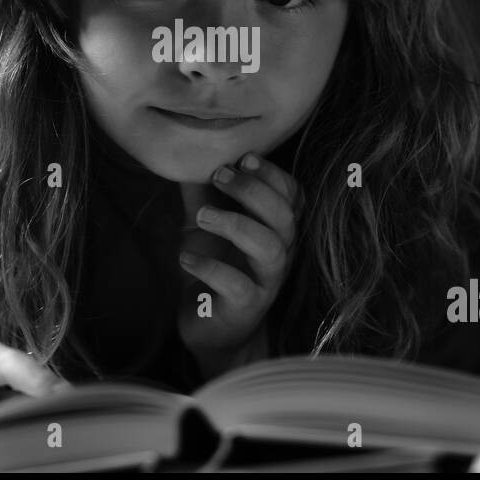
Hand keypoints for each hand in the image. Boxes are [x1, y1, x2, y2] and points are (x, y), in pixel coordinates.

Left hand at [177, 152, 302, 377]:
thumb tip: (185, 150)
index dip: (273, 174)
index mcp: (275, 228)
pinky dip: (210, 268)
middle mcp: (278, 253)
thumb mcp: (204, 224)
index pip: (293, 195)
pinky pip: (238, 286)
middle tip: (219, 175)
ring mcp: (266, 281)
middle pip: (284, 216)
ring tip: (201, 216)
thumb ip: (201, 191)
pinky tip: (186, 258)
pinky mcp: (246, 308)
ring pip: (270, 248)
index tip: (243, 157)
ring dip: (236, 224)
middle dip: (253, 190)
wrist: (210, 329)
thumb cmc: (214, 267)